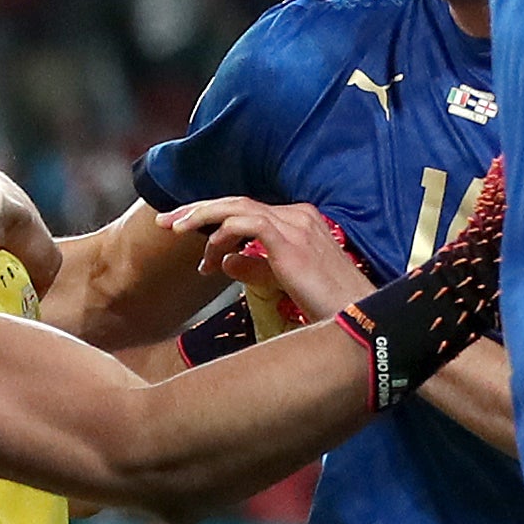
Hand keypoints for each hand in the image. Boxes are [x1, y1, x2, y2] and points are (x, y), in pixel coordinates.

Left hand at [164, 194, 375, 323]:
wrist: (358, 320)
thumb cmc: (328, 306)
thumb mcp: (283, 282)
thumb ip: (255, 269)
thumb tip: (224, 263)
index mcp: (300, 221)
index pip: (247, 211)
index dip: (212, 220)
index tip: (186, 236)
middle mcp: (299, 216)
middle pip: (237, 203)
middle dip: (197, 209)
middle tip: (165, 223)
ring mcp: (296, 225)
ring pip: (236, 208)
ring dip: (201, 217)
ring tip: (175, 230)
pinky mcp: (290, 241)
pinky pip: (246, 224)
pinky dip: (221, 234)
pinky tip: (209, 253)